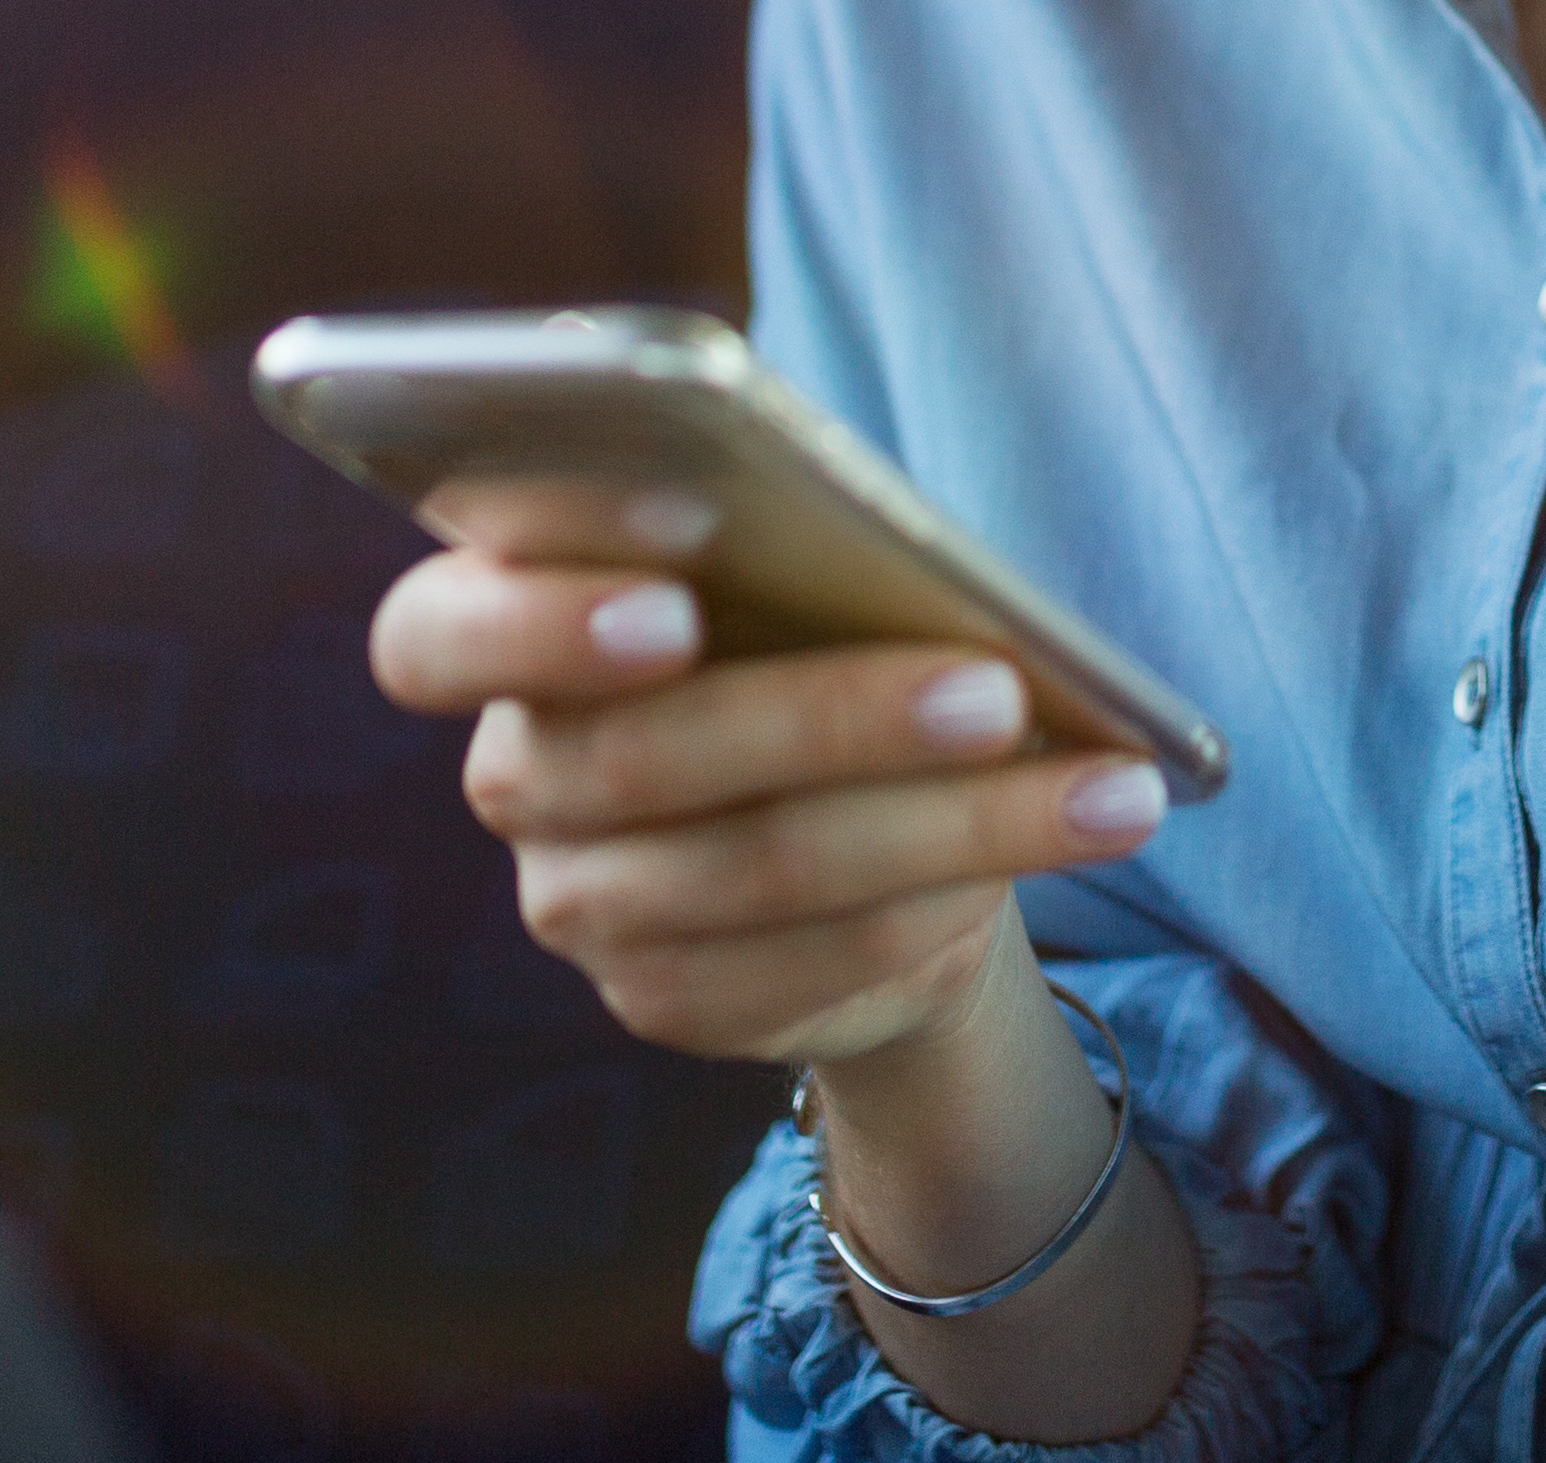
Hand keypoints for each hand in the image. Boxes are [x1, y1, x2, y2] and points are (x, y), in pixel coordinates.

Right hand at [365, 546, 1170, 1071]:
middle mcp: (520, 773)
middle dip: (833, 721)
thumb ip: (787, 543)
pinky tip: (1058, 846)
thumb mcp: (790, 559)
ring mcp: (580, 906)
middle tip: (991, 692)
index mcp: (496, 623)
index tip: (673, 607)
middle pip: (640, 762)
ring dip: (954, 826)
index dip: (537, 624)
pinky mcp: (666, 1002)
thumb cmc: (804, 617)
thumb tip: (900, 561)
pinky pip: (811, 968)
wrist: (838, 801)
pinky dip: (949, 902)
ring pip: (759, 872)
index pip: (437, 635)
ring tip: (1108, 789)